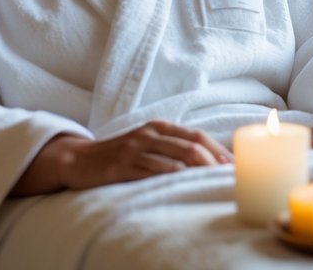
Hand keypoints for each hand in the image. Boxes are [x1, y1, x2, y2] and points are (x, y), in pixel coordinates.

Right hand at [13, 121, 231, 195]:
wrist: (78, 159)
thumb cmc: (120, 154)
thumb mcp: (146, 143)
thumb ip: (171, 147)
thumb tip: (207, 160)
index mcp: (159, 127)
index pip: (197, 135)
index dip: (218, 149)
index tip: (234, 165)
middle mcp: (149, 134)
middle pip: (191, 145)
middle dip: (214, 161)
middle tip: (229, 176)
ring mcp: (135, 150)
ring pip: (175, 158)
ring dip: (198, 171)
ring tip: (213, 183)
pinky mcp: (122, 166)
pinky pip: (152, 172)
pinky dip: (172, 178)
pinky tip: (183, 185)